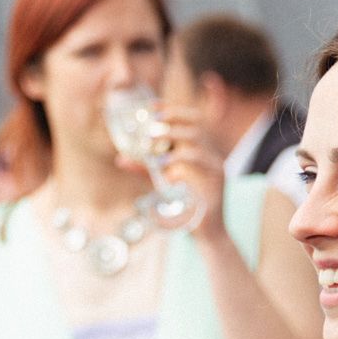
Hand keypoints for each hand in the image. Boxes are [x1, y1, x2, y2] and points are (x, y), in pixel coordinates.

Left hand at [153, 106, 229, 242]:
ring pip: (198, 143)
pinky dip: (180, 162)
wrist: (207, 233)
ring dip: (174, 139)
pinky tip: (165, 167)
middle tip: (151, 124)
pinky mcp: (216, 182)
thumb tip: (121, 158)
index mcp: (200, 149)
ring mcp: (215, 167)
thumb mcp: (162, 182)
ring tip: (153, 144)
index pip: (191, 121)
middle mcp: (210, 154)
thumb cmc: (186, 206)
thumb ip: (145, 169)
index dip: (173, 110)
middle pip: (196, 125)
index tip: (152, 105)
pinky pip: (199, 164)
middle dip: (173, 119)